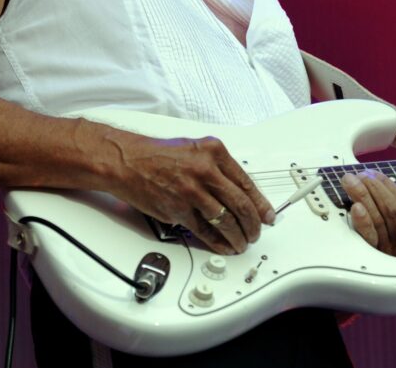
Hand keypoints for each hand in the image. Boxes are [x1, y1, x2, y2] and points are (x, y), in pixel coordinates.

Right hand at [108, 130, 274, 254]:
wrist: (127, 161)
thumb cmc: (160, 155)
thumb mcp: (197, 150)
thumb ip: (220, 169)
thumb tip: (241, 194)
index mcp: (214, 152)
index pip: (246, 183)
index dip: (261, 204)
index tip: (268, 216)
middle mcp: (205, 170)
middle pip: (240, 204)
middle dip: (253, 224)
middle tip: (257, 233)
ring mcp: (191, 192)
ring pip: (225, 220)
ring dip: (237, 236)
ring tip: (242, 243)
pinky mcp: (177, 210)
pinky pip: (204, 231)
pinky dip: (217, 241)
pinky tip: (224, 245)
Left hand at [340, 145, 395, 256]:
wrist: (362, 251)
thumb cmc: (386, 217)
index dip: (389, 184)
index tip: (374, 173)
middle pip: (392, 210)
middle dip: (375, 188)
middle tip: (359, 175)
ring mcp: (389, 252)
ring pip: (379, 220)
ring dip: (363, 196)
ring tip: (350, 181)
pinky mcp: (370, 257)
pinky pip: (369, 238)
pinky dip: (363, 221)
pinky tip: (354, 206)